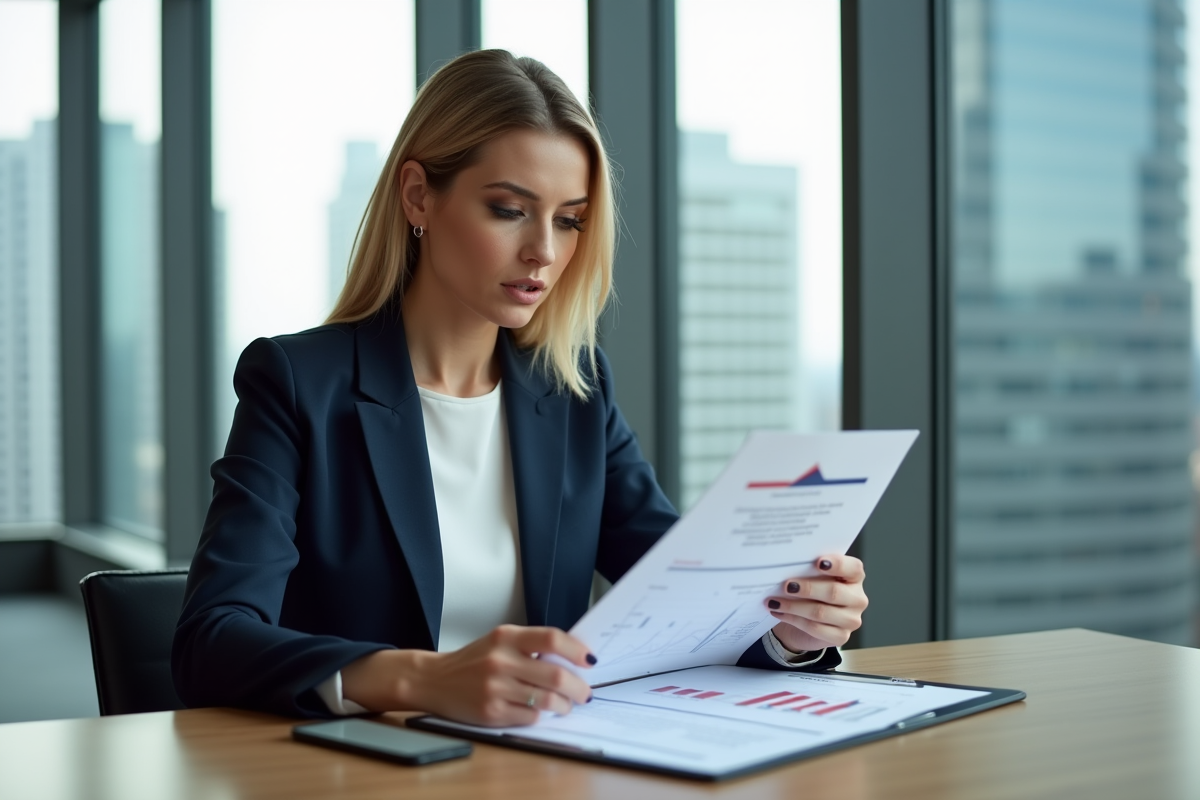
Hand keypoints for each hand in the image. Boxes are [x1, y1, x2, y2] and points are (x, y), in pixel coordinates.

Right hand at [341, 625, 595, 726]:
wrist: (433, 679)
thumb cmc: (472, 661)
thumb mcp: (499, 640)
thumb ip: (531, 645)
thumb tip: (573, 658)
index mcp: (506, 637)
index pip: (551, 638)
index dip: (576, 650)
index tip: (589, 660)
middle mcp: (501, 660)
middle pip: (555, 675)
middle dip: (578, 687)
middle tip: (585, 692)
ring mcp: (495, 688)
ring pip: (547, 700)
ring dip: (564, 705)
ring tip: (566, 705)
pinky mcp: (491, 712)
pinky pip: (530, 717)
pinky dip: (541, 716)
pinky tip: (541, 712)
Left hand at [766, 554, 867, 652]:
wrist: (806, 621)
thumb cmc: (811, 593)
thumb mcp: (812, 577)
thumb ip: (809, 570)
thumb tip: (788, 566)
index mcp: (855, 577)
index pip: (853, 568)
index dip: (837, 564)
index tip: (818, 562)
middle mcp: (857, 599)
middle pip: (834, 592)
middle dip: (807, 588)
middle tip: (786, 585)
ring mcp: (851, 620)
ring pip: (821, 612)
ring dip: (794, 606)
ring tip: (775, 601)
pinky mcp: (841, 637)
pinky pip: (815, 628)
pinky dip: (793, 619)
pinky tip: (779, 613)